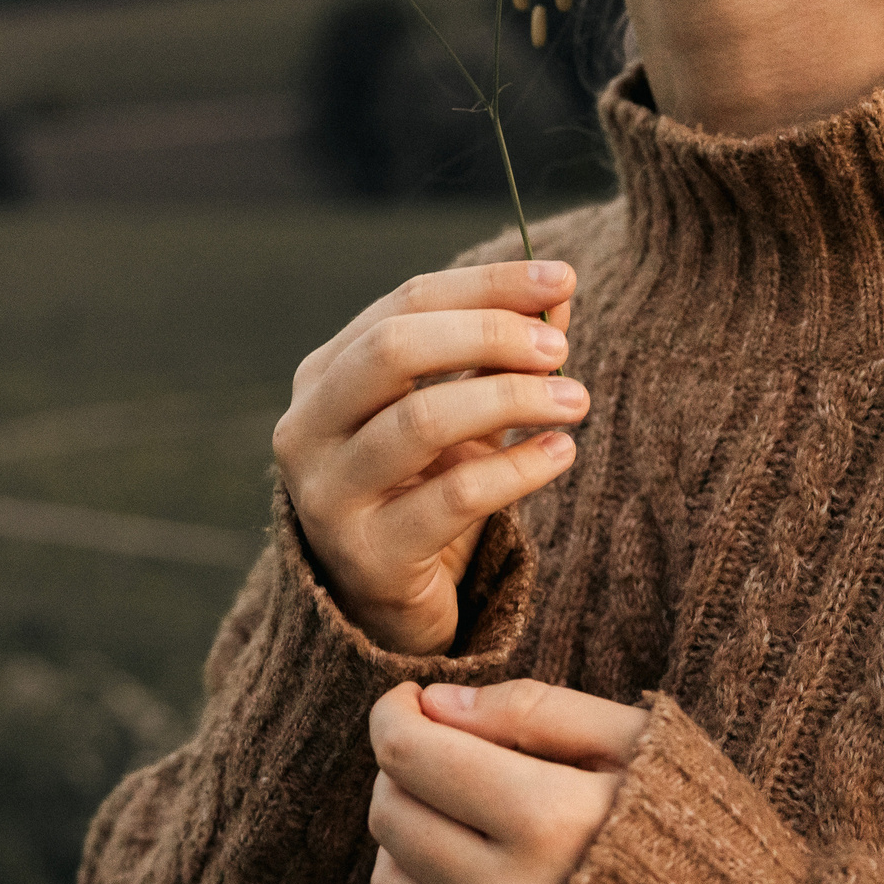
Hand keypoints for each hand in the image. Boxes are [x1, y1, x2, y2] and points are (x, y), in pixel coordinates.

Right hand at [273, 261, 584, 653]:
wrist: (386, 606)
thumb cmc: (422, 491)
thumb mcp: (456, 412)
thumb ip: (496, 353)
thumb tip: (561, 293)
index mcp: (324, 375)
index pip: (406, 302)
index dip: (488, 284)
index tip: (563, 277)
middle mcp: (308, 427)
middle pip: (394, 349)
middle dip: (488, 335)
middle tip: (559, 350)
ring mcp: (329, 494)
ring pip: (421, 421)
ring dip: (511, 399)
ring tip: (575, 401)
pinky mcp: (368, 556)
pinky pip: (453, 498)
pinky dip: (516, 468)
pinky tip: (560, 453)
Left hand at [366, 679, 648, 883]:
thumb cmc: (707, 847)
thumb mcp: (644, 747)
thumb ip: (539, 709)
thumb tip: (438, 703)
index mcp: (551, 820)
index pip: (410, 754)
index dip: (394, 713)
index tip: (412, 702)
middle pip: (390, 815)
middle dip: (404, 771)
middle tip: (448, 760)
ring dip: (408, 844)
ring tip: (466, 828)